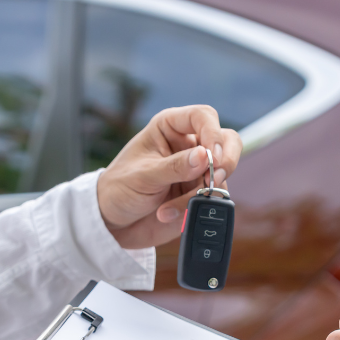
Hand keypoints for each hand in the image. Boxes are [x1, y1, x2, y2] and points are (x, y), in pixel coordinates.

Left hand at [97, 105, 242, 248]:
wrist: (113, 223)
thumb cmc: (119, 189)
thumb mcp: (143, 176)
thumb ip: (174, 167)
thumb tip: (204, 156)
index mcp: (170, 128)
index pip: (203, 116)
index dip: (212, 133)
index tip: (211, 157)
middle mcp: (188, 146)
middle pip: (226, 140)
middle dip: (226, 160)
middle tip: (214, 178)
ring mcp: (196, 171)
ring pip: (222, 173)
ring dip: (203, 192)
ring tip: (170, 206)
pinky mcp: (199, 194)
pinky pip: (213, 199)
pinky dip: (196, 208)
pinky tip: (168, 214)